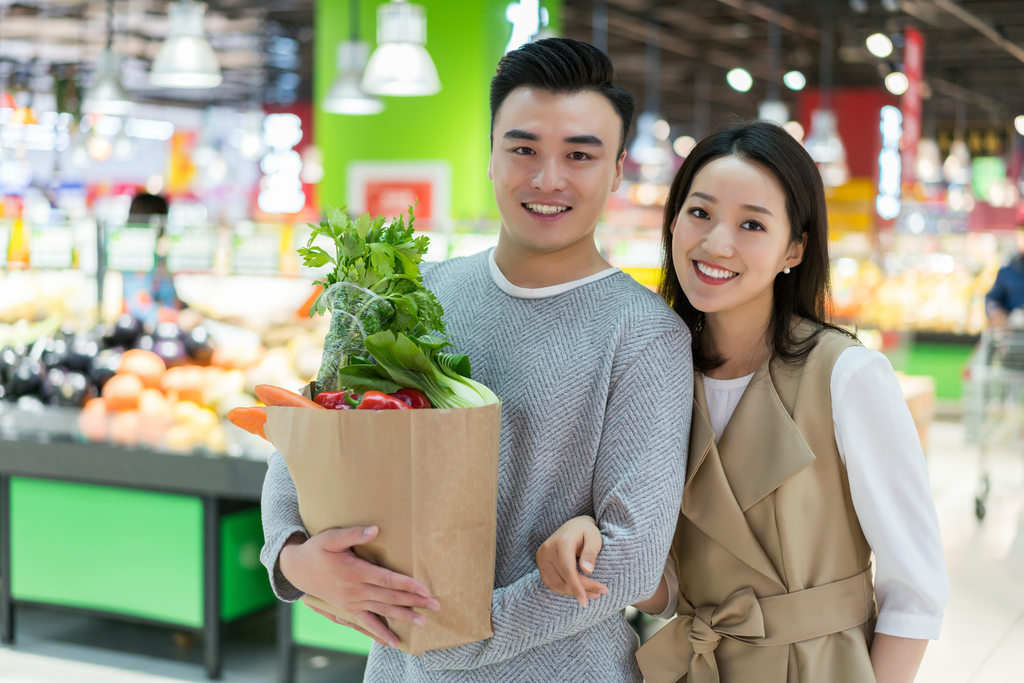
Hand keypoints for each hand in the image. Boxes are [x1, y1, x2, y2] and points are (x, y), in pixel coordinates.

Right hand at [279, 526, 440, 646]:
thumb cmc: (316, 550)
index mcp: (356, 572)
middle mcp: (356, 590)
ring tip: (423, 623)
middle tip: (436, 606)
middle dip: (414, 602)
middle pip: (390, 597)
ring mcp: (353, 603)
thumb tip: (375, 529)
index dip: (407, 584)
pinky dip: (381, 633)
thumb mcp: (331, 538)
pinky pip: (367, 625)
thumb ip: (353, 534)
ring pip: (383, 611)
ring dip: (404, 617)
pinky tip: (395, 642)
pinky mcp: (349, 610)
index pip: (387, 579)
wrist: (297, 570)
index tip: (425, 589)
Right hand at [536, 516, 607, 607]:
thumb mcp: (594, 538)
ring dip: (573, 592)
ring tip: (592, 594)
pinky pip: (551, 583)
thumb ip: (591, 553)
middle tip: (600, 592)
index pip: (567, 570)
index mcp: (561, 542)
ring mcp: (541, 556)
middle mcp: (547, 549)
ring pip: (556, 584)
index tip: (585, 602)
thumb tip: (587, 571)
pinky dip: (564, 589)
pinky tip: (578, 590)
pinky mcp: (540, 563)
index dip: (577, 587)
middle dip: (581, 590)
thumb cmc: (586, 531)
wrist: (573, 526)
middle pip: (563, 579)